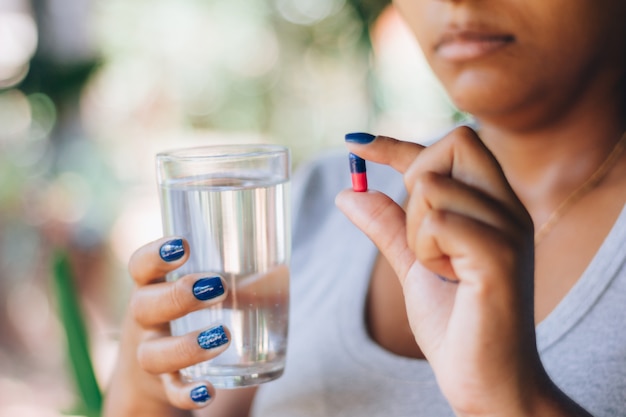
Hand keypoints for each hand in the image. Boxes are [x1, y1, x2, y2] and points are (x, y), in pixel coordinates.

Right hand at [103, 237, 230, 415]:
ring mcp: (150, 354)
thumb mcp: (203, 295)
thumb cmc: (187, 316)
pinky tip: (208, 392)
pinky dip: (188, 394)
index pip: (140, 266)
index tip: (183, 245)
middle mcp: (144, 320)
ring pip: (154, 354)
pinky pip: (171, 392)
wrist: (154, 372)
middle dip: (179, 295)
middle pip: (143, 306)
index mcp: (153, 288)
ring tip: (223, 336)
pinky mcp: (163, 387)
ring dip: (187, 346)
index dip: (155, 254)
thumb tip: (277, 272)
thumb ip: (237, 282)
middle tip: (217, 287)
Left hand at [336, 127, 562, 415]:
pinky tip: (449, 279)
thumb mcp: (415, 264)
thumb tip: (349, 193)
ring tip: (440, 269)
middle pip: (458, 142)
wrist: (487, 380)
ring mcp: (509, 229)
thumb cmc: (457, 324)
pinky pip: (437, 221)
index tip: (356, 144)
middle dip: (418, 176)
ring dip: (417, 230)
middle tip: (422, 233)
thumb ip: (389, 226)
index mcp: (493, 207)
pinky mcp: (500, 256)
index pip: (450, 149)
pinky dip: (426, 251)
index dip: (398, 143)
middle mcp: (509, 208)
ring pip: (433, 186)